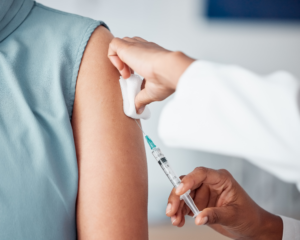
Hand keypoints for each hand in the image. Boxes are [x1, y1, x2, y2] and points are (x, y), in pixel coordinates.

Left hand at [108, 37, 193, 112]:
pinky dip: (113, 57)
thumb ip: (142, 99)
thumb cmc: (166, 80)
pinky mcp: (128, 46)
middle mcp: (144, 48)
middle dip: (124, 62)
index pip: (137, 55)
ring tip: (126, 74)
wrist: (170, 71)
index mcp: (151, 57)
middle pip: (128, 47)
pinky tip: (122, 70)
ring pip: (120, 45)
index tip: (134, 79)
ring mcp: (136, 46)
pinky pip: (113, 45)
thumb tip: (138, 109)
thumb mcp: (151, 92)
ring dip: (118, 60)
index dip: (132, 67)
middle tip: (129, 76)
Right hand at [166, 167, 282, 239]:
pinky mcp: (199, 203)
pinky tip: (178, 221)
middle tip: (171, 210)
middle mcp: (210, 183)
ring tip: (175, 220)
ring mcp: (203, 193)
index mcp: (221, 179)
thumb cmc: (249, 217)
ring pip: (183, 194)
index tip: (179, 191)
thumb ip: (215, 215)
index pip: (201, 174)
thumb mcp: (233, 216)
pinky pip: (184, 205)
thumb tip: (198, 218)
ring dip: (176, 207)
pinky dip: (179, 212)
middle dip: (177, 197)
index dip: (188, 180)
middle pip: (187, 183)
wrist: (252, 228)